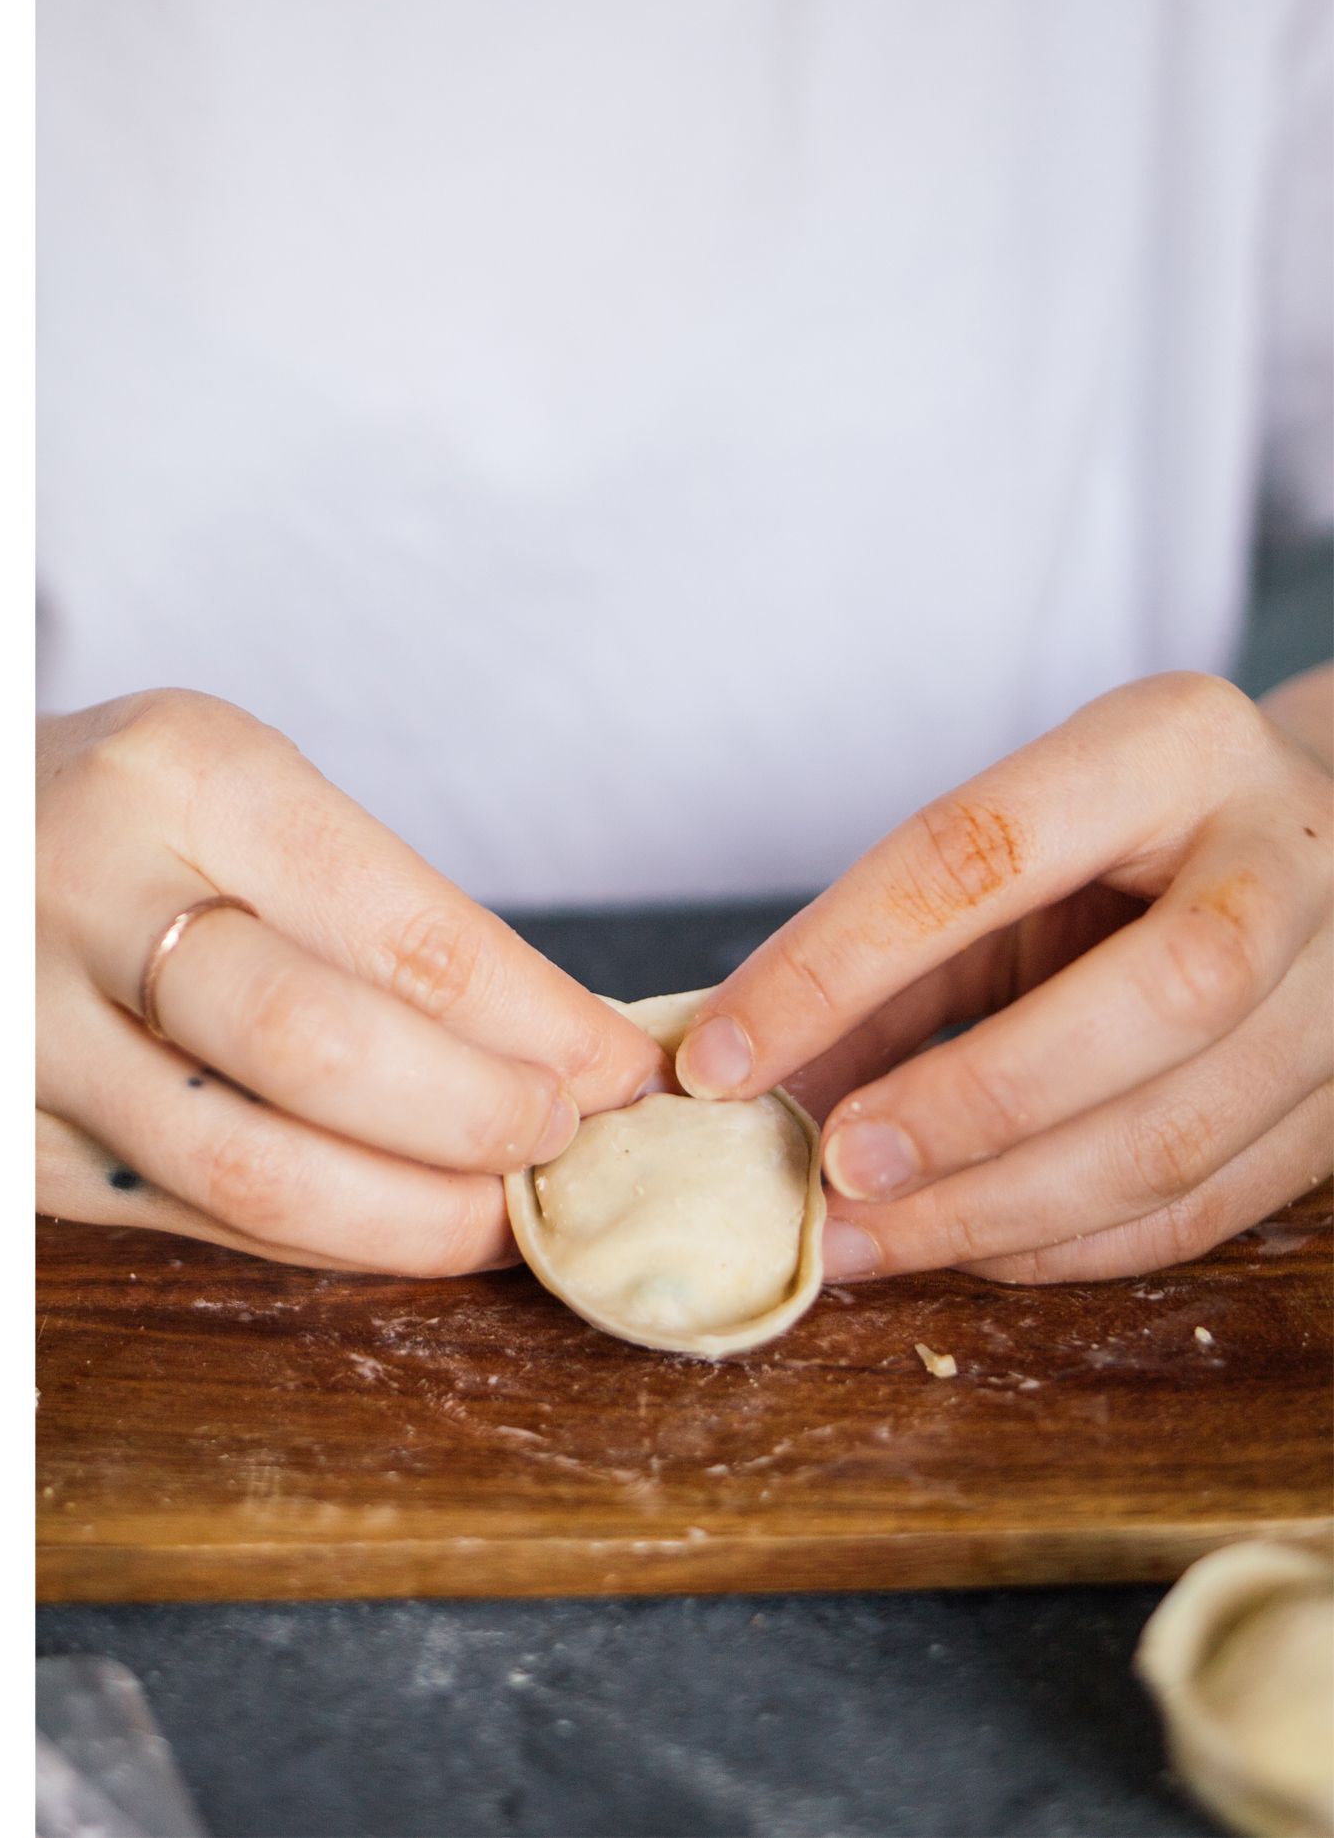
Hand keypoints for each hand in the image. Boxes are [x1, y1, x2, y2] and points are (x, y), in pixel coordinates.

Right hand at [34, 691, 665, 1275]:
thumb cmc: (134, 843)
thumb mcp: (245, 806)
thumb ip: (389, 919)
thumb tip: (583, 1055)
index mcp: (177, 773)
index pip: (398, 926)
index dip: (537, 1023)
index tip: (623, 1070)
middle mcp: (83, 888)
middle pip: (316, 1045)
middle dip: (476, 1120)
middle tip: (561, 1143)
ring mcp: (27, 1026)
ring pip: (247, 1163)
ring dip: (407, 1214)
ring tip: (502, 1216)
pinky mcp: (14, 1141)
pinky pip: (193, 1216)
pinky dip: (319, 1239)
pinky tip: (393, 1224)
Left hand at [679, 670, 1333, 1283]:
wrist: (1312, 850)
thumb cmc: (1117, 854)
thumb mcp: (999, 857)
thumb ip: (882, 960)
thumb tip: (731, 1079)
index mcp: (1172, 747)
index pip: (981, 852)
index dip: (834, 967)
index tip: (718, 1063)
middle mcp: (1294, 856)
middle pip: (1155, 999)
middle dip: (968, 1104)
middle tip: (831, 1174)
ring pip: (1183, 1130)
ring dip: (999, 1208)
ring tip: (863, 1239)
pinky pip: (1207, 1205)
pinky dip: (1067, 1245)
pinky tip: (964, 1245)